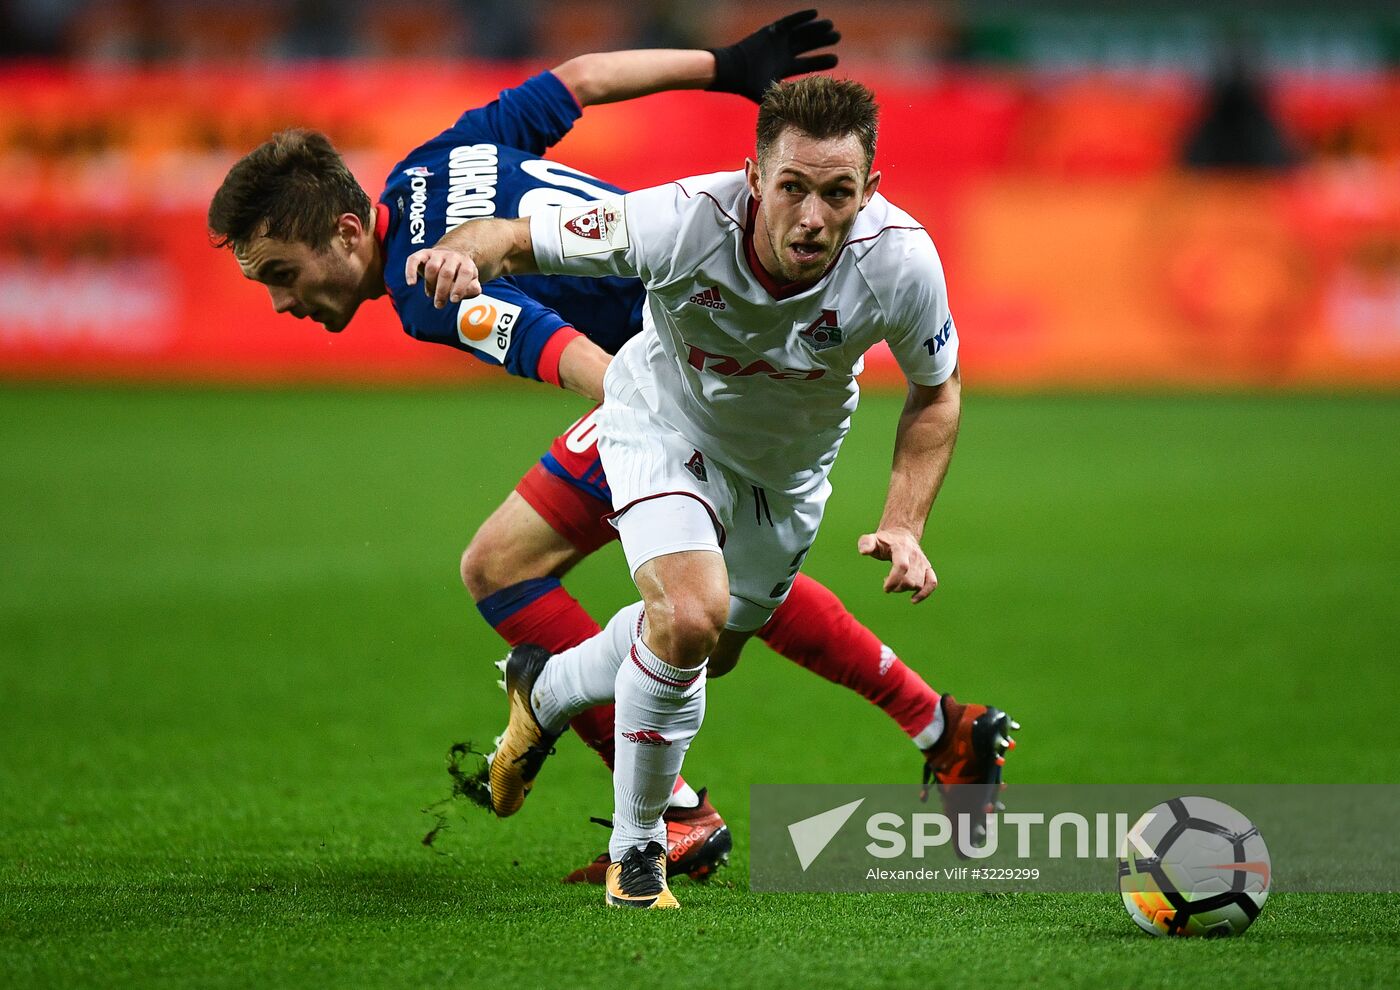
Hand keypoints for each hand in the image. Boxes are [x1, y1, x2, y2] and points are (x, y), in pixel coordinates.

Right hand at [403, 247, 481, 308]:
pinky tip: (411, 284)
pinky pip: (414, 260)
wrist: (451, 254)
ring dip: (430, 284)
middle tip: (439, 304)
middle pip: (447, 272)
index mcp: (466, 263)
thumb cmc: (461, 275)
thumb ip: (472, 289)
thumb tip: (467, 292)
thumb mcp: (471, 281)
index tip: (453, 300)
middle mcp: (452, 256)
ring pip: (432, 267)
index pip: (465, 273)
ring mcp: (437, 254)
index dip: (460, 287)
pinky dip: (410, 271)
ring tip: (431, 294)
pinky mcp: (423, 254)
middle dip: (442, 290)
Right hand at [707, 9, 839, 101]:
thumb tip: (803, 116)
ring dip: (815, 29)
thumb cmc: (748, 86)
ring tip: (831, 26)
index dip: (821, 62)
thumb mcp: (771, 95)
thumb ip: (786, 101)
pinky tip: (815, 13)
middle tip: (837, 38)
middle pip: (807, 45)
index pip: (807, 64)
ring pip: (801, 32)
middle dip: (822, 42)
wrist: (732, 71)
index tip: (835, 60)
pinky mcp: (771, 31)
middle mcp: (782, 53)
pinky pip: (789, 22)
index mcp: (784, 68)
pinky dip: (801, 17)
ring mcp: (777, 41)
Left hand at [857, 528, 936, 602]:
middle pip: (910, 579)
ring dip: (905, 589)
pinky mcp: (928, 568)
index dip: (894, 580)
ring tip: (895, 583)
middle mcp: (914, 556)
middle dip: (897, 587)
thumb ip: (866, 543)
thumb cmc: (885, 541)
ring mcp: (923, 562)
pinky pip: (932, 583)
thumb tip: (863, 551)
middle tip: (887, 583)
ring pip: (918, 583)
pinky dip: (924, 593)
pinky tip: (913, 600)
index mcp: (901, 549)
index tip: (885, 588)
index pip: (902, 566)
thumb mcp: (873, 539)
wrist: (901, 534)